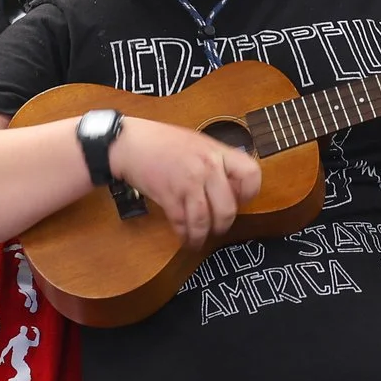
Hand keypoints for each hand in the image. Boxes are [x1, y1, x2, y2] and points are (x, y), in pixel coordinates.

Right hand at [111, 118, 262, 245]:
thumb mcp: (198, 143)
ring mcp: (187, 183)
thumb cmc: (162, 141)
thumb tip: (230, 188)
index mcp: (217, 151)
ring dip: (204, 235)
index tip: (240, 200)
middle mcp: (206, 167)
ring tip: (200, 239)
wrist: (129, 142)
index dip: (249, 193)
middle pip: (228, 208)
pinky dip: (186, 236)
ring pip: (205, 221)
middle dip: (224, 224)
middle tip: (219, 227)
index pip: (251, 174)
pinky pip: (182, 223)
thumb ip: (216, 162)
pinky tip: (186, 239)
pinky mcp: (168, 196)